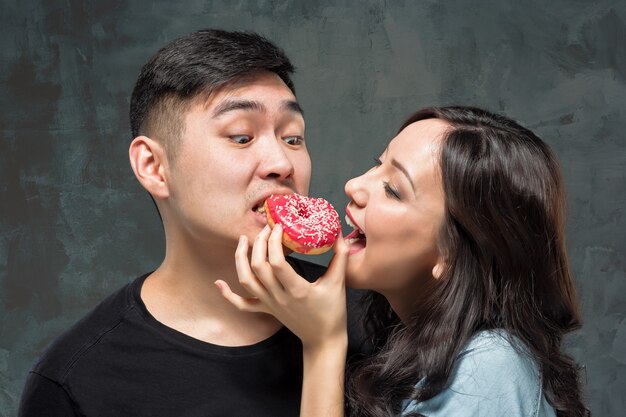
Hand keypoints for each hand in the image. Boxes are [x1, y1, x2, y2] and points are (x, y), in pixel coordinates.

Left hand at [216, 224, 348, 349]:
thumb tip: (339, 232)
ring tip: (243, 240)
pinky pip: (242, 304)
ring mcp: (270, 304)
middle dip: (259, 243)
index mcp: (297, 290)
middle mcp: (279, 296)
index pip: (277, 262)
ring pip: (246, 280)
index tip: (279, 227)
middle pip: (258, 267)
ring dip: (240, 259)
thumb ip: (340, 256)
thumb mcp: (339, 283)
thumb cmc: (333, 312)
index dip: (274, 241)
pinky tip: (219, 283)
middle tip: (266, 228)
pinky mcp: (266, 309)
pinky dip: (227, 295)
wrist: (323, 340)